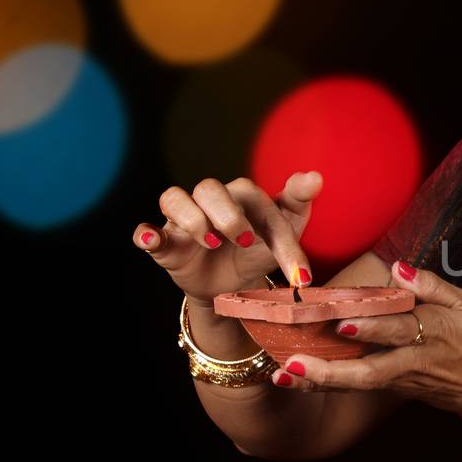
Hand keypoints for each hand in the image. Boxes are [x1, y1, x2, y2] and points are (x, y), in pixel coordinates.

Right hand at [133, 172, 322, 303]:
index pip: (255, 199)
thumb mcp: (284, 233)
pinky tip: (152, 240)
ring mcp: (184, 220)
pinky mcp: (164, 242)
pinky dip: (146, 234)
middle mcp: (211, 202)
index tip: (297, 266)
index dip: (275, 229)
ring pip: (174, 199)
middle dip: (228, 215)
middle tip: (245, 241)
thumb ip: (298, 203)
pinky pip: (146, 231)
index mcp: (243, 197)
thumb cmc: (258, 250)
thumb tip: (315, 176)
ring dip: (193, 220)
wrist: (229, 286)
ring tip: (211, 243)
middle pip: (209, 189)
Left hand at [269, 259, 461, 422]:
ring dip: (320, 380)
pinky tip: (301, 378)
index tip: (340, 322)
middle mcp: (415, 361)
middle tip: (292, 363)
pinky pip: (362, 388)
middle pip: (368, 371)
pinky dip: (331, 384)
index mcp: (435, 333)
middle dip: (328, 369)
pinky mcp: (401, 391)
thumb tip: (397, 268)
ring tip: (282, 374)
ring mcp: (406, 380)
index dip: (370, 328)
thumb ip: (432, 285)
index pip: (397, 330)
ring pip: (358, 385)